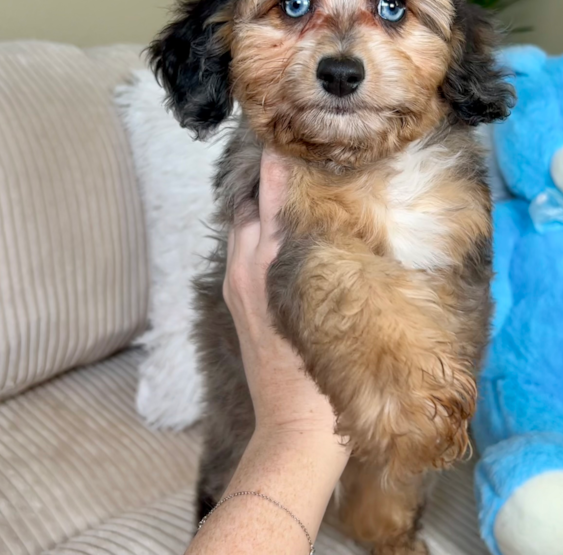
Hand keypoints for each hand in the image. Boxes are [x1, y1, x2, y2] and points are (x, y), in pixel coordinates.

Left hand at [223, 149, 347, 446]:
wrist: (296, 430)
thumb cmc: (320, 375)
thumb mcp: (324, 302)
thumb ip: (314, 250)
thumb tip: (317, 207)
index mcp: (263, 264)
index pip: (268, 195)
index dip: (279, 162)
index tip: (294, 132)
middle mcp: (244, 268)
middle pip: (253, 205)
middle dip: (272, 179)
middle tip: (305, 153)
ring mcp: (239, 286)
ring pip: (249, 228)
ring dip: (268, 205)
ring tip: (300, 184)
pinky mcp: (242, 303)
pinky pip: (249, 252)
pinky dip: (265, 232)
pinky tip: (293, 230)